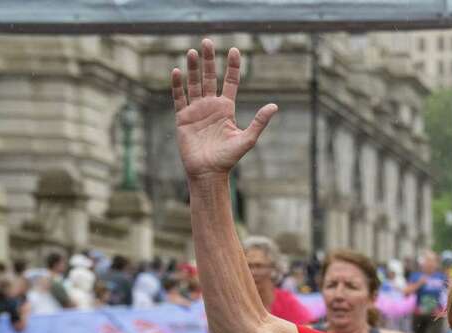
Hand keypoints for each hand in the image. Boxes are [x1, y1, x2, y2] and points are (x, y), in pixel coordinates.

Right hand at [171, 39, 277, 179]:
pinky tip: (177, 71)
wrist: (208, 172)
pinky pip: (179, 98)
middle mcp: (211, 106)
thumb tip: (275, 106)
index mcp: (226, 109)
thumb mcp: (247, 139)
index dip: (232, 67)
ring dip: (193, 68)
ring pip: (194, 84)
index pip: (230, 82)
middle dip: (209, 60)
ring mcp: (196, 110)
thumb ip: (259, 121)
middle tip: (208, 42)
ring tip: (193, 51)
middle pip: (209, 77)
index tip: (235, 50)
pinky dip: (177, 85)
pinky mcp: (182, 117)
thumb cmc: (228, 158)